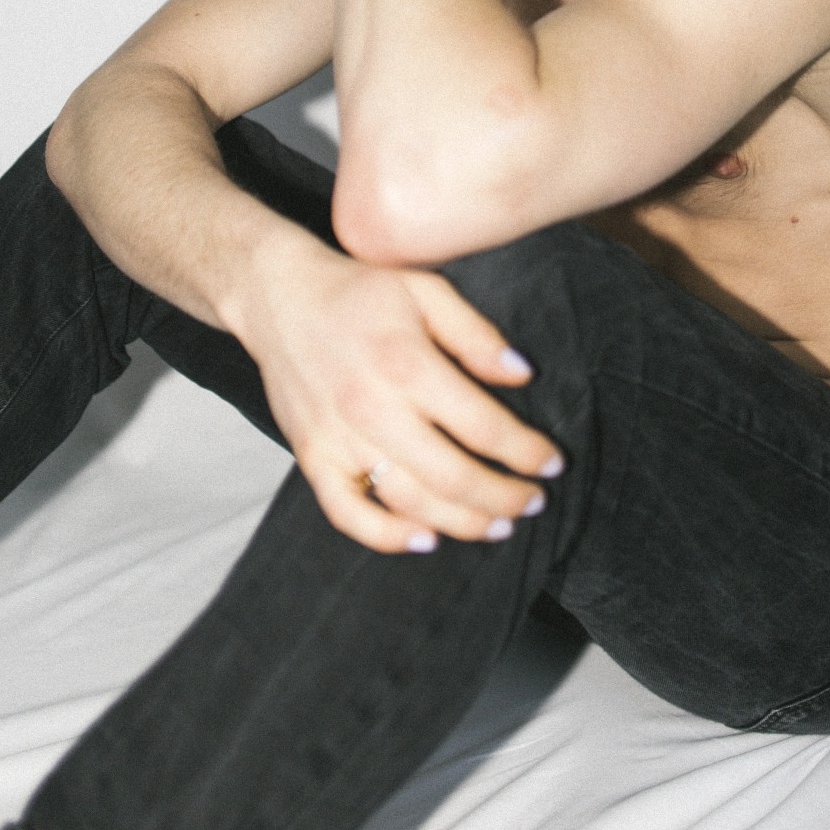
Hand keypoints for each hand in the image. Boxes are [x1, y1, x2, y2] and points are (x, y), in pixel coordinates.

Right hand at [238, 228, 563, 553]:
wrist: (278, 296)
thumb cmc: (357, 291)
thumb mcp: (426, 290)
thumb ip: (476, 334)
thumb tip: (523, 374)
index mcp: (407, 364)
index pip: (483, 426)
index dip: (525, 452)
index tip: (552, 463)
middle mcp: (373, 408)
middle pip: (453, 476)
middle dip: (504, 497)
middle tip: (533, 502)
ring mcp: (338, 439)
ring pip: (410, 502)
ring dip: (462, 523)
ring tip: (498, 525)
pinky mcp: (312, 457)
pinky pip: (348, 514)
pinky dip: (387, 537)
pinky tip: (425, 538)